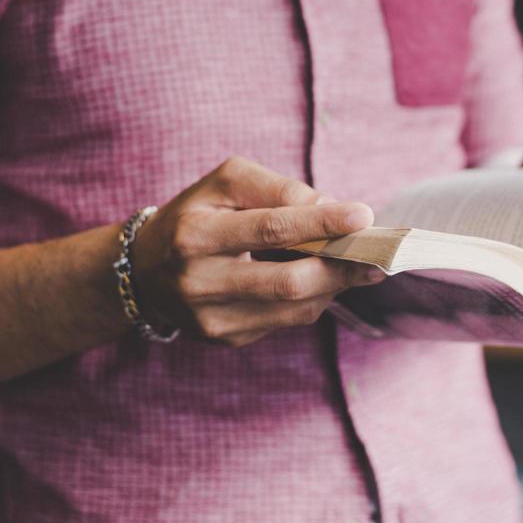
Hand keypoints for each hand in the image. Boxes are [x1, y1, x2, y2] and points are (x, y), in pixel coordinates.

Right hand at [129, 157, 383, 346]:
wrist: (145, 272)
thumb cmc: (195, 215)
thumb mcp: (224, 184)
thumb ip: (276, 189)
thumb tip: (329, 208)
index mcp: (195, 235)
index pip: (270, 228)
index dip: (321, 223)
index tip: (363, 215)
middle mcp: (199, 282)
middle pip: (288, 281)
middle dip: (340, 266)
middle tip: (376, 253)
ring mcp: (212, 319)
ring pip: (294, 307)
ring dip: (334, 284)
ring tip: (359, 264)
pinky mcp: (226, 339)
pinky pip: (287, 321)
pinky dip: (313, 298)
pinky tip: (322, 280)